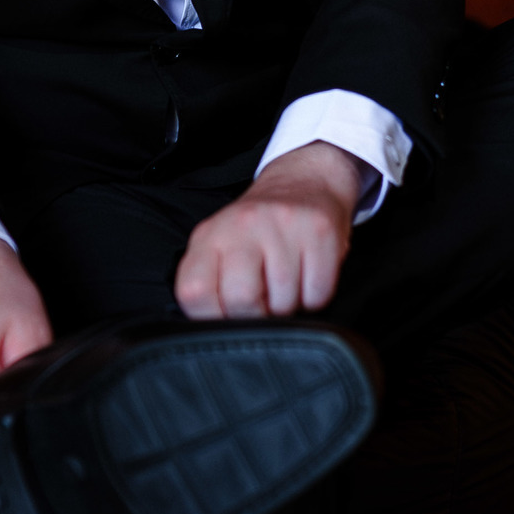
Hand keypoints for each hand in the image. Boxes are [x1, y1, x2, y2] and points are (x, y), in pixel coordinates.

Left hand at [174, 141, 363, 319]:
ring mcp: (282, 226)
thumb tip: (215, 332)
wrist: (303, 182)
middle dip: (257, 315)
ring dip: (288, 306)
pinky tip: (307, 274)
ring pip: (284, 303)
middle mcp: (242, 225)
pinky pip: (318, 294)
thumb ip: (209, 284)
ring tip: (285, 280)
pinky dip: (315, 297)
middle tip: (263, 300)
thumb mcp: (220, 246)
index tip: (227, 314)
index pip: (194, 292)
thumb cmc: (258, 228)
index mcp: (209, 236)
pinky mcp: (319, 231)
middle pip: (242, 300)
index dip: (211, 318)